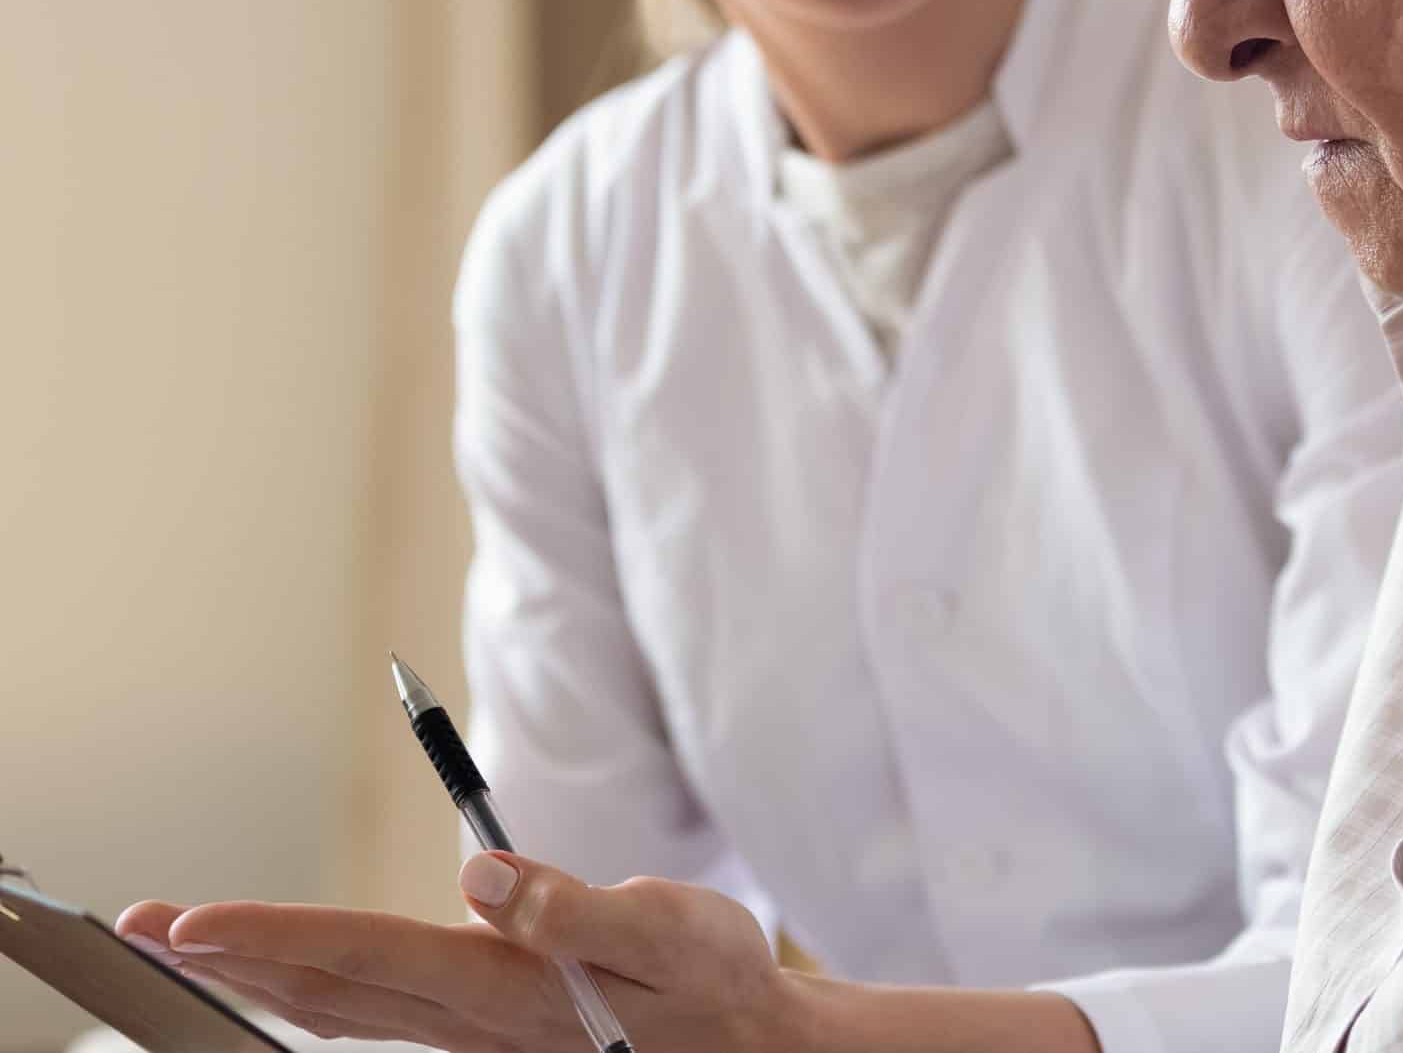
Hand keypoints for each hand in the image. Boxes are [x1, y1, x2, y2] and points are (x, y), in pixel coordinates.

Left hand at [117, 851, 810, 1051]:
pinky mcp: (489, 1032)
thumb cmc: (717, 979)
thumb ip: (573, 908)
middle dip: (230, 954)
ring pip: (341, 1009)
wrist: (753, 1047)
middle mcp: (475, 1023)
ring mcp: (475, 1038)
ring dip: (259, 973)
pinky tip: (294, 979)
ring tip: (192, 945)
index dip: (274, 932)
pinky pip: (375, 1016)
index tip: (192, 918)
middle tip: (141, 925)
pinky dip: (314, 992)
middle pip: (327, 988)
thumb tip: (479, 874)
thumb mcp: (670, 927)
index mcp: (509, 990)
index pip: (366, 954)